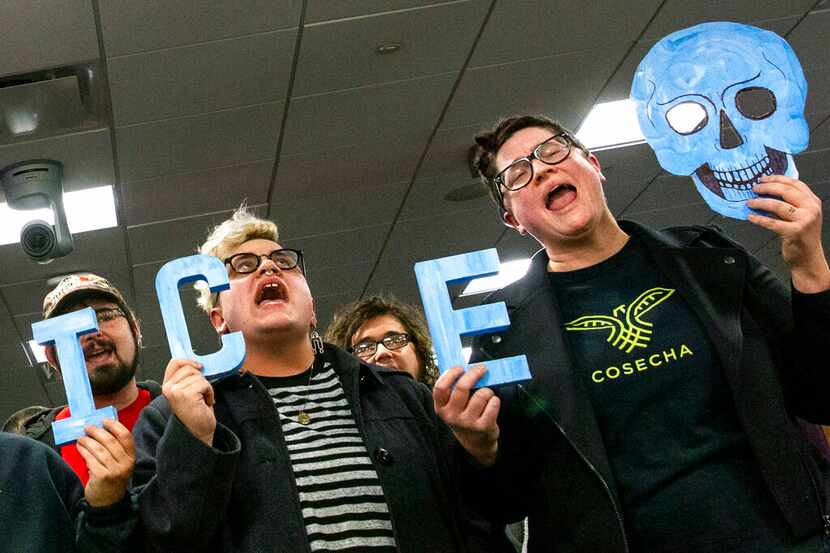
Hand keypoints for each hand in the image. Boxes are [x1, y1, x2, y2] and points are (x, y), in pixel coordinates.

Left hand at [76, 419, 134, 507]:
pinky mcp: (102, 476)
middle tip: (88, 427)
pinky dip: (83, 451)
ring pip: (99, 449)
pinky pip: (90, 459)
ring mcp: (114, 471)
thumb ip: (114, 449)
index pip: (125, 436)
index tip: (104, 421)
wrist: (108, 502)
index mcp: (131, 457)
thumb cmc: (112, 479)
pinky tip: (79, 447)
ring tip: (81, 437)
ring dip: (88, 441)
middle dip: (97, 431)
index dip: (114, 426)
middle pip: (110, 441)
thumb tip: (100, 430)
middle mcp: (125, 463)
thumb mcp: (119, 463)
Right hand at [162, 359, 215, 445]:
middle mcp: (168, 388)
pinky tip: (205, 403)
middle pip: (190, 368)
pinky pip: (204, 384)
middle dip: (200, 379)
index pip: (175, 363)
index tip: (199, 367)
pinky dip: (209, 393)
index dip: (189, 362)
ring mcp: (175, 391)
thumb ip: (187, 378)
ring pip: (199, 377)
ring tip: (202, 400)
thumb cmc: (195, 413)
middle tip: (201, 394)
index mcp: (167, 386)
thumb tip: (196, 364)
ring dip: (206, 388)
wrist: (197, 432)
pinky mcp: (186, 395)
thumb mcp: (187, 391)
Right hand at [433, 365, 499, 466]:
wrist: (475, 442)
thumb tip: (465, 366)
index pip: (440, 387)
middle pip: (462, 387)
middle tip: (482, 368)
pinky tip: (492, 403)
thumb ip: (454, 389)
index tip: (461, 367)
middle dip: (474, 373)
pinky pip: (493, 403)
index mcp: (441, 408)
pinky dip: (495, 400)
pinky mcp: (483, 426)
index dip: (451, 374)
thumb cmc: (464, 416)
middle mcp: (452, 416)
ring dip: (487, 390)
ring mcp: (467, 422)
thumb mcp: (452, 407)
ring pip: (481, 394)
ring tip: (487, 394)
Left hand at [748, 175, 829, 292]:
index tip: (763, 178)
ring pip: (777, 205)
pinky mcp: (794, 232)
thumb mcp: (802, 216)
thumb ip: (790, 203)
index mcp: (813, 202)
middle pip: (786, 191)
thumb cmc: (802, 237)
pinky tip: (751, 216)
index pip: (795, 183)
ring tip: (750, 202)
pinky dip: (759, 218)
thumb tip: (766, 192)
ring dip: (760, 203)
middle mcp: (811, 209)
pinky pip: (771, 222)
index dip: (777, 178)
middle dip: (767, 188)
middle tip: (754, 188)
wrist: (808, 258)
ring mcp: (804, 220)